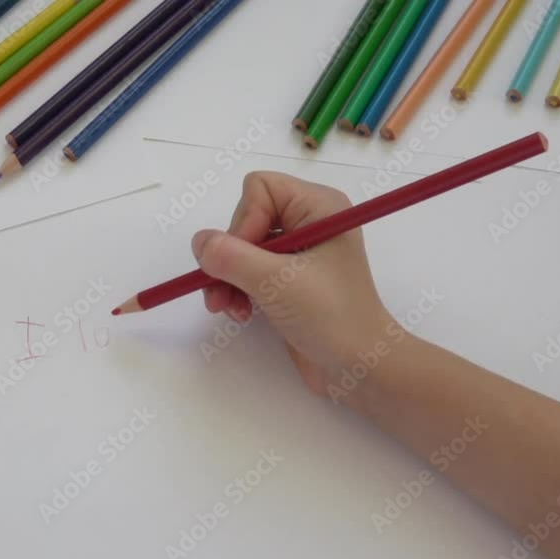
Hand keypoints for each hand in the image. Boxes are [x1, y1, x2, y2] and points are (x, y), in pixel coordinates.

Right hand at [192, 171, 399, 406]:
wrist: (360, 368)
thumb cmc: (331, 317)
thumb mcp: (278, 283)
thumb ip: (232, 258)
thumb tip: (199, 242)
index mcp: (319, 207)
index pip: (259, 189)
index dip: (244, 221)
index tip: (246, 260)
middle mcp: (308, 222)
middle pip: (246, 219)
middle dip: (229, 256)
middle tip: (223, 290)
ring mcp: (298, 253)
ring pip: (241, 248)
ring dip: (227, 277)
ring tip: (226, 308)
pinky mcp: (288, 280)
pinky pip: (247, 271)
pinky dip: (237, 290)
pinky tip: (240, 313)